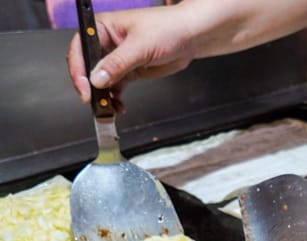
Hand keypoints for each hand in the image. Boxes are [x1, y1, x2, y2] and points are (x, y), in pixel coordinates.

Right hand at [66, 5, 196, 111]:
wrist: (190, 37)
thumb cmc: (167, 28)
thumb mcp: (141, 45)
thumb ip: (118, 63)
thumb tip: (97, 79)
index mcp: (101, 27)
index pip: (80, 49)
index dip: (79, 70)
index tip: (85, 88)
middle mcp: (105, 43)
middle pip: (87, 67)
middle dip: (90, 87)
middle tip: (95, 102)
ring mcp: (116, 58)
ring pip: (101, 80)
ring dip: (102, 96)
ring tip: (108, 109)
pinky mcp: (128, 71)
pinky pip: (115, 87)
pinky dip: (115, 98)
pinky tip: (118, 107)